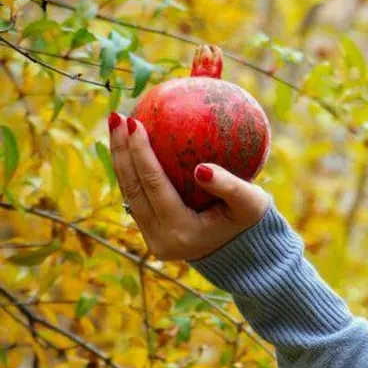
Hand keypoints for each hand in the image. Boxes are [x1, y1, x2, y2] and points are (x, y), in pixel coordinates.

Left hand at [108, 112, 269, 260]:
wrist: (243, 250)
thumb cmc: (249, 222)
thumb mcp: (250, 203)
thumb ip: (229, 186)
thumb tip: (200, 168)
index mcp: (181, 232)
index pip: (153, 186)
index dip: (140, 153)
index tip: (134, 122)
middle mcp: (161, 240)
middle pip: (133, 189)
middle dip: (122, 151)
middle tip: (117, 116)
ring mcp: (153, 240)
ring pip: (129, 194)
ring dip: (121, 160)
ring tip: (116, 126)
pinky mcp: (152, 235)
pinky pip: (135, 198)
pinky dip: (131, 171)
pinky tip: (129, 147)